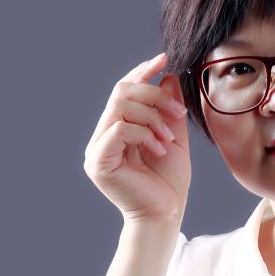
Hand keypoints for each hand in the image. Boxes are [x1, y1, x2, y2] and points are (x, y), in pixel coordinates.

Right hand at [84, 50, 191, 224]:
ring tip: (167, 138)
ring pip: (120, 107)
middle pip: (121, 92)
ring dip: (152, 116)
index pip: (124, 90)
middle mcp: (102, 136)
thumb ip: (169, 110)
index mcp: (116, 129)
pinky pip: (119, 129)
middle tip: (177, 113)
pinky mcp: (98, 162)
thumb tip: (168, 76)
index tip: (163, 58)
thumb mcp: (174, 138)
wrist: (166, 216)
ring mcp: (97, 149)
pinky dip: (144, 134)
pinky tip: (159, 149)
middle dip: (153, 96)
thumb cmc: (168, 184)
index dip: (141, 72)